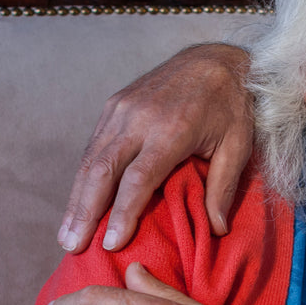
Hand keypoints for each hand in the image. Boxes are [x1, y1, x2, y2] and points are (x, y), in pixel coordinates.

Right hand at [58, 43, 255, 252]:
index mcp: (171, 129)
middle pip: (103, 170)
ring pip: (91, 159)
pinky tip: (78, 203)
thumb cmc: (231, 105)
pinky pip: (94, 146)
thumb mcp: (238, 145)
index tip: (111, 243)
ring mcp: (122, 108)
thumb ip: (223, 187)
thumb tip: (215, 229)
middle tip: (73, 246)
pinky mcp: (114, 104)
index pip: (138, 178)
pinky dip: (84, 178)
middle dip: (85, 211)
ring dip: (76, 198)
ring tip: (67, 234)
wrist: (216, 57)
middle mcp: (139, 118)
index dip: (122, 212)